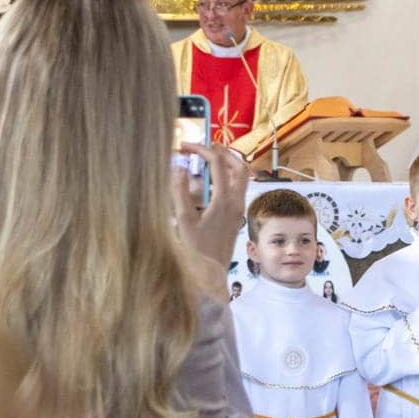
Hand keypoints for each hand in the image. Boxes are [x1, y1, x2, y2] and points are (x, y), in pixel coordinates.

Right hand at [172, 141, 249, 267]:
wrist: (212, 271)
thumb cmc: (197, 248)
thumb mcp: (183, 219)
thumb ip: (180, 192)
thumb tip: (178, 168)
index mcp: (224, 200)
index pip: (218, 163)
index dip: (202, 150)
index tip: (185, 146)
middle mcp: (237, 202)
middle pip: (239, 165)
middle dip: (221, 152)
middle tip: (200, 149)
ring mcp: (239, 208)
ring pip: (240, 177)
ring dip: (225, 164)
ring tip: (202, 162)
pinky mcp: (237, 214)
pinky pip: (236, 188)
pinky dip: (224, 178)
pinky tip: (205, 182)